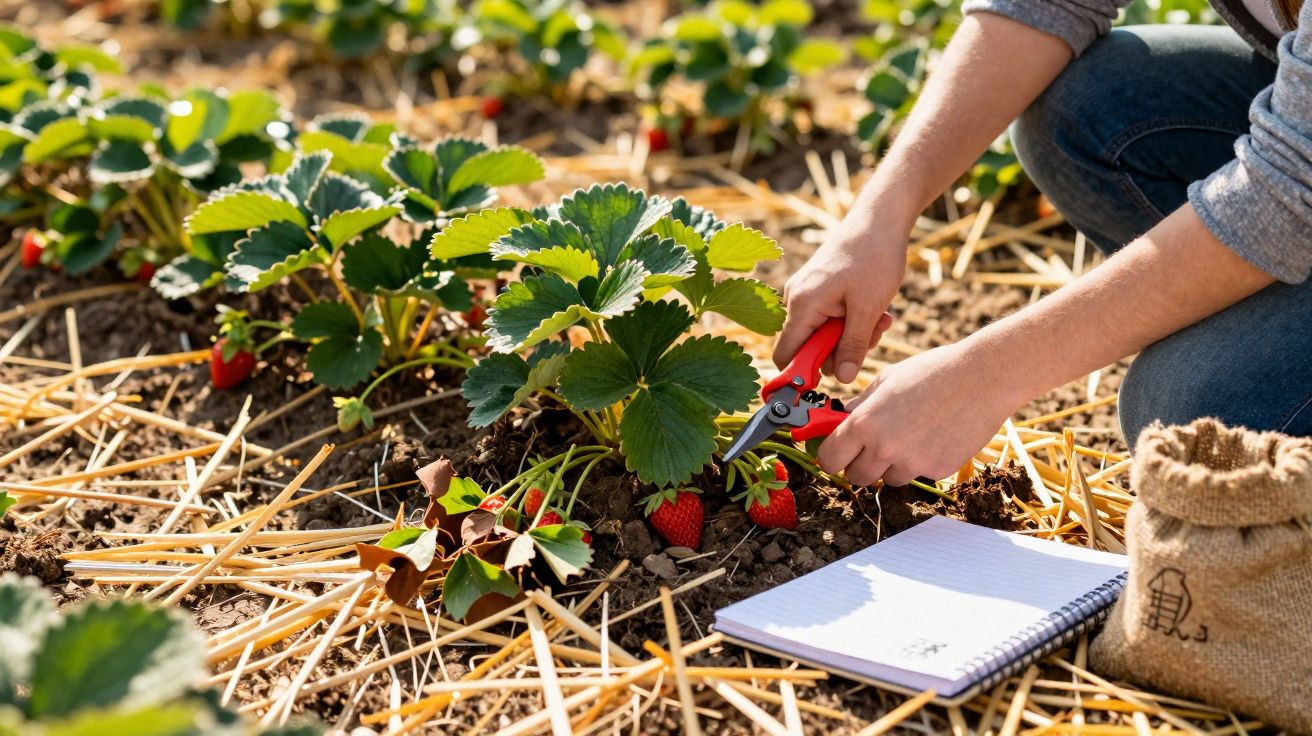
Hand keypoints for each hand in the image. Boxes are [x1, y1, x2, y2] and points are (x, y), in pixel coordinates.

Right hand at [773, 225, 904, 383]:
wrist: (880, 218)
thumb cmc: (874, 257)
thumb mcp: (869, 309)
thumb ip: (853, 347)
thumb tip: (844, 380)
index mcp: (802, 305)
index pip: (785, 356)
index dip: (803, 374)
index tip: (833, 378)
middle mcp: (796, 299)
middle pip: (809, 348)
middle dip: (842, 350)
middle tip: (873, 335)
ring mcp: (807, 293)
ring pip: (824, 334)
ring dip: (853, 335)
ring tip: (881, 317)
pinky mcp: (819, 288)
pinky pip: (830, 317)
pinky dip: (853, 319)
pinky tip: (875, 308)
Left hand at [816, 342, 1019, 486]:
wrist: (983, 379)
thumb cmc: (933, 372)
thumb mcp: (887, 380)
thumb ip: (860, 404)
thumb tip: (839, 417)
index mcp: (865, 424)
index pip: (830, 459)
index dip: (832, 456)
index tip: (838, 451)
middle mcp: (885, 448)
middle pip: (856, 477)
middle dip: (860, 464)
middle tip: (873, 446)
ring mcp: (912, 463)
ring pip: (888, 479)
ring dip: (892, 465)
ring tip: (912, 433)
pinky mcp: (938, 471)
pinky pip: (919, 474)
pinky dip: (922, 461)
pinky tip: (935, 435)